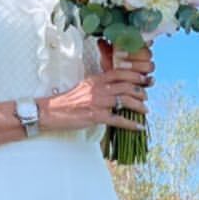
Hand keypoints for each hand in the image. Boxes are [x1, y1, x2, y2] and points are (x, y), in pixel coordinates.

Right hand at [40, 47, 154, 135]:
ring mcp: (98, 102)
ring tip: (145, 110)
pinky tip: (138, 127)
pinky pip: (118, 119)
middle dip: (140, 91)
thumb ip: (99, 85)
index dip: (135, 75)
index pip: (119, 72)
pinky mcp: (96, 116)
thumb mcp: (84, 87)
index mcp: (96, 79)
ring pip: (125, 100)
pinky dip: (131, 124)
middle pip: (126, 85)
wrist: (51, 111)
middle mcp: (99, 88)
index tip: (144, 78)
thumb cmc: (67, 101)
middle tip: (146, 97)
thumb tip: (114, 88)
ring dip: (139, 105)